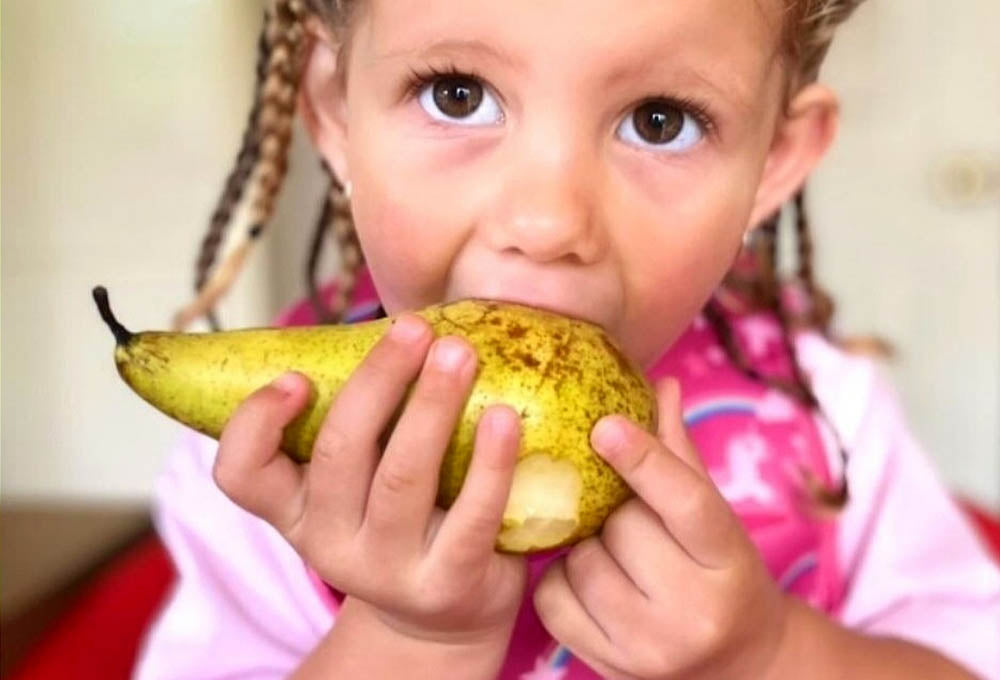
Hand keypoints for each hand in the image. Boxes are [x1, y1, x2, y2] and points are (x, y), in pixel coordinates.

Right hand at [212, 314, 526, 645]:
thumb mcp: (360, 482)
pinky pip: (470, 518)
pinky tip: (505, 418)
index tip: (296, 377)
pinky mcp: (446, 584)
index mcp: (297, 509)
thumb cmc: (405, 518)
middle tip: (415, 329)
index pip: (241, 474)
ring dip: (431, 406)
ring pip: (402, 477)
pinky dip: (490, 463)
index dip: (255, 424)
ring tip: (459, 353)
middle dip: (378, 382)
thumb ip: (361, 421)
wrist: (446, 613)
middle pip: (338, 453)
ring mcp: (387, 569)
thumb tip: (401, 325)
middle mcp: (330, 543)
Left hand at [533, 378, 788, 679]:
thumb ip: (681, 455)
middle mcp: (695, 611)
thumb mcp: (715, 518)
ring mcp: (650, 647)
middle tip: (622, 513)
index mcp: (729, 562)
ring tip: (610, 551)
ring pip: (580, 563)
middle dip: (613, 511)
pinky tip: (585, 578)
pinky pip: (552, 600)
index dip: (644, 459)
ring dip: (583, 545)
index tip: (605, 424)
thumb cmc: (720, 573)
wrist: (733, 665)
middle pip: (622, 528)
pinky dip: (558, 579)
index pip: (686, 502)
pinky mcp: (608, 666)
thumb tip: (662, 381)